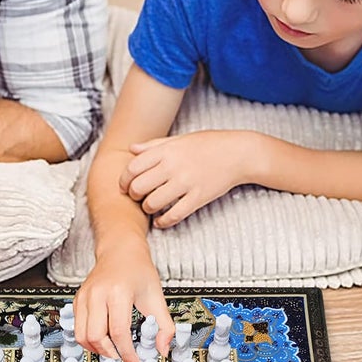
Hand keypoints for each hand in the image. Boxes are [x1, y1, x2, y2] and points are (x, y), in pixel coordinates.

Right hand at [74, 242, 173, 361]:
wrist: (120, 250)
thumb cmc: (138, 270)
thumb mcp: (157, 296)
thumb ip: (164, 326)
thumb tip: (163, 350)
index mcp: (118, 292)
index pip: (118, 331)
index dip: (127, 353)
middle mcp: (97, 294)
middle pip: (95, 336)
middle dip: (109, 353)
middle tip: (122, 359)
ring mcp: (84, 297)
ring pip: (81, 335)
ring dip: (96, 349)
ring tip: (112, 351)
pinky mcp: (77, 300)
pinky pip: (78, 327)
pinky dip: (89, 339)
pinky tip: (103, 340)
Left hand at [119, 130, 255, 227]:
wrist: (238, 153)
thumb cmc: (208, 144)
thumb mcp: (179, 139)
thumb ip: (154, 145)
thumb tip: (131, 149)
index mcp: (167, 150)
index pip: (133, 167)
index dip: (124, 180)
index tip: (125, 186)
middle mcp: (173, 166)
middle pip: (138, 187)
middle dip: (133, 195)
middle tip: (137, 197)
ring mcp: (186, 183)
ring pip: (152, 203)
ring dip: (147, 209)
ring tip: (151, 207)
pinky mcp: (198, 197)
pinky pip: (174, 215)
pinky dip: (163, 221)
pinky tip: (161, 220)